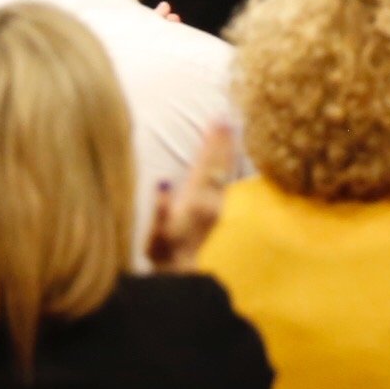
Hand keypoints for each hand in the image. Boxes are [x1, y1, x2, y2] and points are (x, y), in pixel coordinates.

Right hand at [148, 119, 237, 271]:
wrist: (178, 272)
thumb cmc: (162, 249)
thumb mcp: (156, 231)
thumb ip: (160, 207)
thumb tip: (163, 182)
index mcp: (195, 201)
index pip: (206, 164)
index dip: (211, 142)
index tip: (217, 119)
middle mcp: (210, 202)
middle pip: (219, 164)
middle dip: (223, 140)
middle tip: (228, 116)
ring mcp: (216, 206)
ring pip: (226, 171)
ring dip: (228, 149)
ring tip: (233, 128)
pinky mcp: (216, 211)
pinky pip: (226, 180)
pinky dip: (229, 163)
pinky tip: (230, 155)